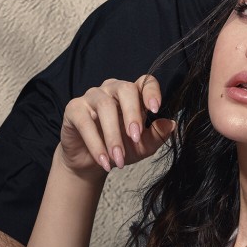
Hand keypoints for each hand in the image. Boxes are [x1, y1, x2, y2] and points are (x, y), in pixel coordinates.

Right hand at [58, 74, 177, 176]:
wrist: (92, 164)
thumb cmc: (120, 148)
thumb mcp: (142, 146)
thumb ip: (157, 135)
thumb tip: (172, 124)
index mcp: (132, 94)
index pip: (145, 82)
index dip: (151, 91)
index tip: (156, 109)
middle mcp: (112, 89)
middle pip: (125, 89)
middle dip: (132, 114)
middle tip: (135, 138)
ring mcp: (92, 96)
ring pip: (105, 106)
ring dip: (113, 136)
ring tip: (119, 160)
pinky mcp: (74, 109)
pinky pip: (85, 122)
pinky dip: (96, 144)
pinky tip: (104, 161)